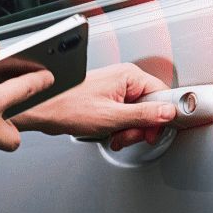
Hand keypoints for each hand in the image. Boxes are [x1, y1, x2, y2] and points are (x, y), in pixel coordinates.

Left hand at [15, 63, 176, 150]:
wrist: (43, 110)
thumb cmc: (67, 107)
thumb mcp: (111, 117)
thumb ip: (144, 115)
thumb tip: (168, 112)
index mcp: (129, 76)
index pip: (163, 94)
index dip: (160, 117)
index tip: (153, 132)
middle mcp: (124, 79)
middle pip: (151, 107)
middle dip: (140, 128)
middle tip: (126, 135)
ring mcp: (117, 90)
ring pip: (138, 115)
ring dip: (129, 131)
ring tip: (114, 135)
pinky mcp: (109, 100)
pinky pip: (125, 116)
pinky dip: (120, 128)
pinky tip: (110, 134)